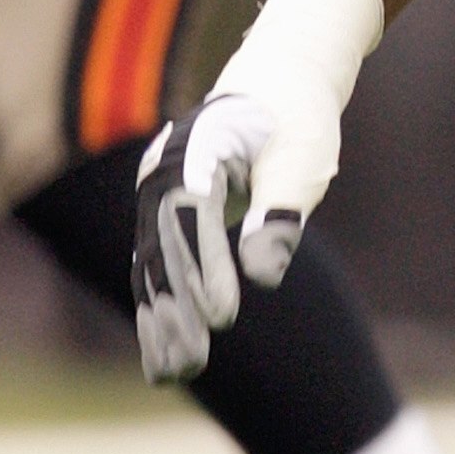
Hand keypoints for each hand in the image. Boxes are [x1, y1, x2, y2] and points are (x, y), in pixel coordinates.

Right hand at [133, 0, 383, 377]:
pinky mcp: (165, 213)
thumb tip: (263, 277)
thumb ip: (280, 214)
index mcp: (198, 150)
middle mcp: (164, 172)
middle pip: (164, 250)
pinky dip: (161, 309)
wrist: (280, 78)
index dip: (206, 270)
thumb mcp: (301, 161)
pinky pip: (157, 267)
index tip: (226, 317)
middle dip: (176, 311)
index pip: (194, 219)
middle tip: (192, 366)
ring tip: (172, 375)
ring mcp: (158, 193)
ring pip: (153, 266)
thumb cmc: (299, 118)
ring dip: (161, 321)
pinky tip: (164, 354)